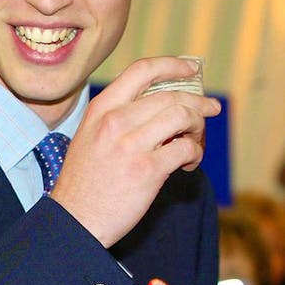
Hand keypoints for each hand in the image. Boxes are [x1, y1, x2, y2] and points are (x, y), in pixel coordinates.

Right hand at [52, 56, 220, 248]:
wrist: (75, 219)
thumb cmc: (84, 181)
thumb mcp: (89, 136)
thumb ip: (118, 117)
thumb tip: (162, 105)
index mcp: (100, 109)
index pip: (142, 70)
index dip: (172, 65)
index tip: (191, 69)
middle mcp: (115, 121)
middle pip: (171, 95)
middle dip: (198, 103)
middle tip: (209, 111)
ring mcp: (130, 145)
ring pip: (183, 117)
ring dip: (198, 128)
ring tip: (194, 142)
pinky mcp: (147, 170)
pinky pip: (186, 149)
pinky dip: (195, 154)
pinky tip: (187, 164)